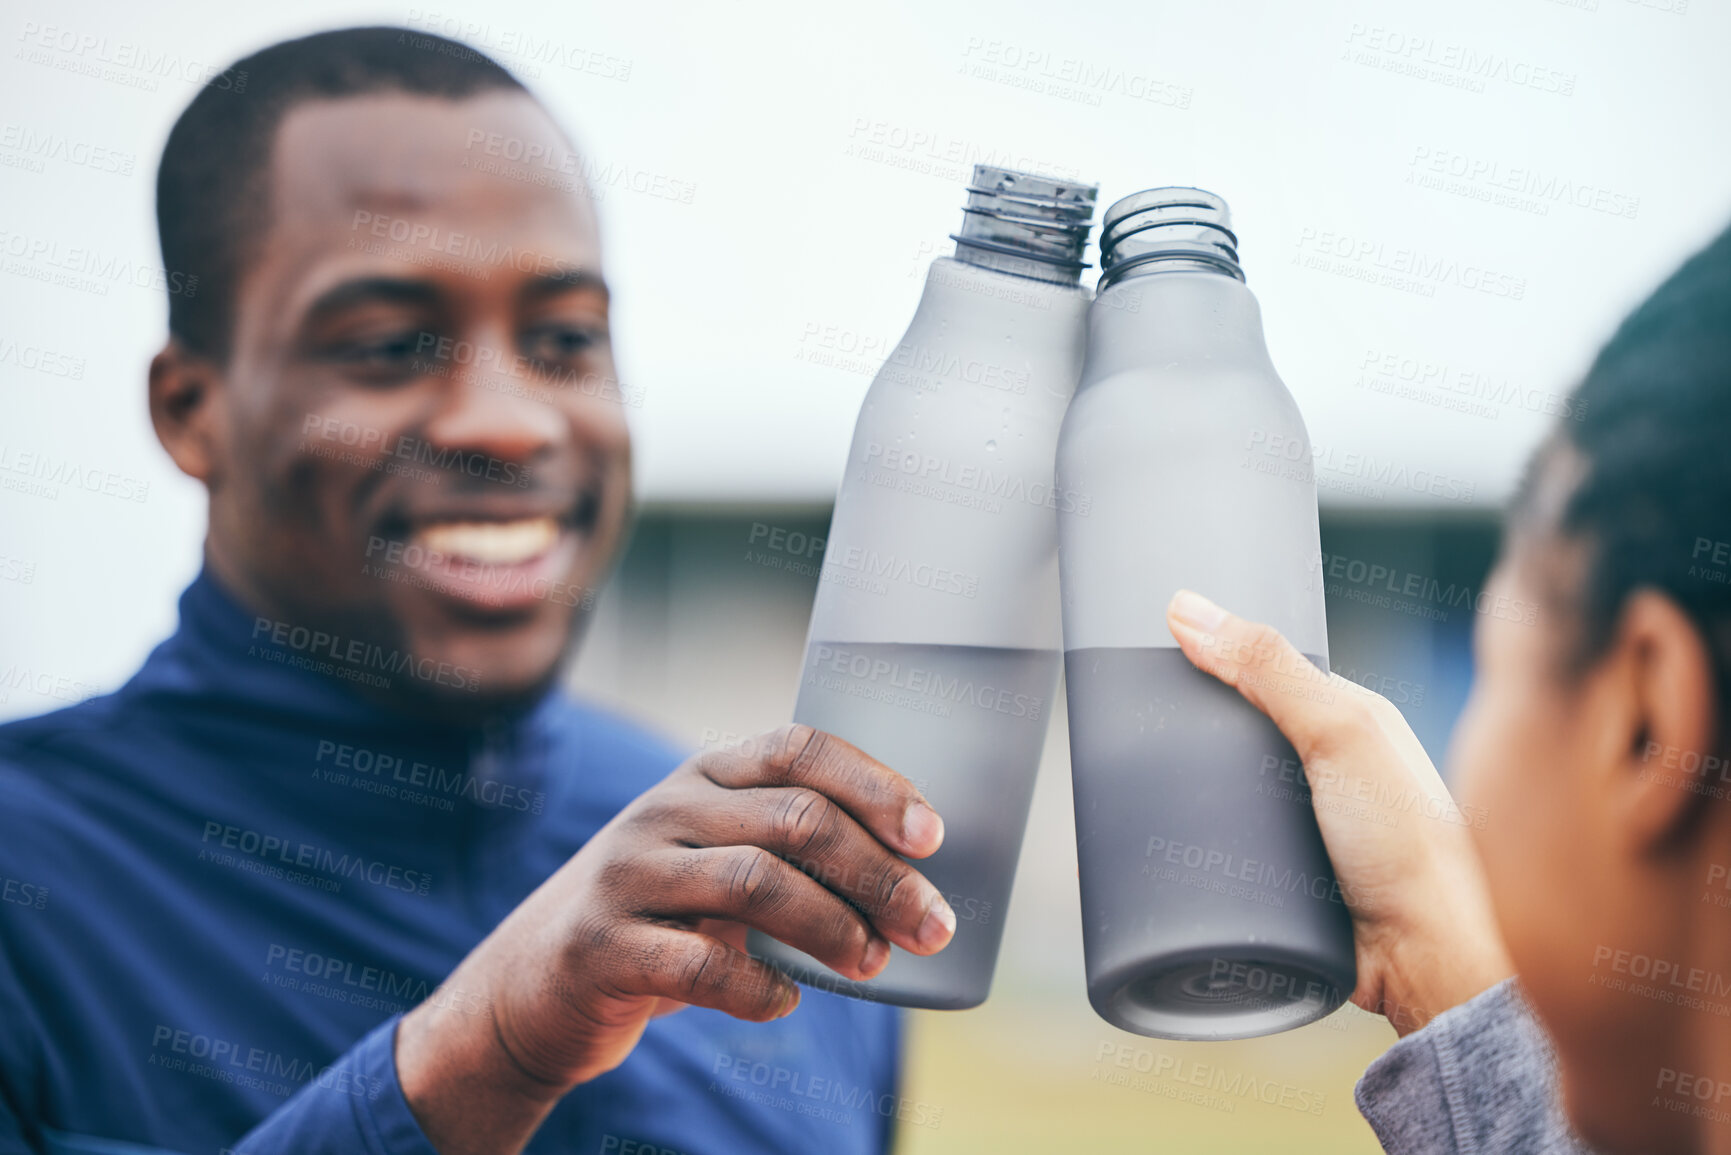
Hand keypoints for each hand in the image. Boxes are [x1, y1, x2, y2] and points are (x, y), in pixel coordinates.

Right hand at [396, 724, 953, 1153]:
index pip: (798, 747)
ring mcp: (626, 874)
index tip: (931, 836)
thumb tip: (916, 879)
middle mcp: (664, 809)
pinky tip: (787, 1001)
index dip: (874, 784)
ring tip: (874, 963)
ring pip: (754, 881)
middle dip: (878, 873)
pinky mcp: (599, 946)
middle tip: (932, 924)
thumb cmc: (662, 919)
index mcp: (704, 777)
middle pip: (794, 818)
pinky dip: (757, 987)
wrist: (533, 983)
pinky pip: (698, 963)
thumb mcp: (716, 861)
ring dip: (833, 927)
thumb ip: (789, 849)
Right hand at [1165, 589, 1511, 1037]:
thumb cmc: (1408, 847)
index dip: (1217, 660)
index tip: (1159, 654)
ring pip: (1232, 795)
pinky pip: (1231, 849)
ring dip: (1197, 798)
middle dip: (1197, 734)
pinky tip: (1175, 843)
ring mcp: (1313, 825)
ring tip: (1145, 789)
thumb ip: (1270, 669)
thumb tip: (1190, 610)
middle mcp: (1336, 768)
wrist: (1425, 963)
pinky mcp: (1291, 879)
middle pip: (1242, 733)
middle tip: (1142, 730)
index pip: (1270, 671)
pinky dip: (1203, 845)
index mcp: (1355, 720)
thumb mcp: (1337, 733)